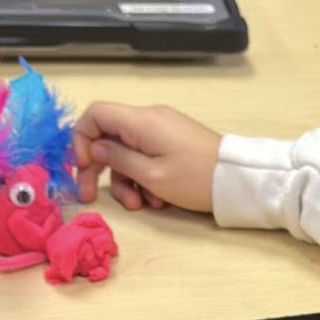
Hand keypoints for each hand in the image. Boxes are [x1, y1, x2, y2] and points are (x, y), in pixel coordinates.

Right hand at [72, 100, 221, 213]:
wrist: (238, 180)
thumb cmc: (196, 179)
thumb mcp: (151, 175)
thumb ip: (118, 159)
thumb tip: (94, 148)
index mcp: (141, 121)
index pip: (95, 114)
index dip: (81, 139)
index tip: (83, 167)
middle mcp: (150, 119)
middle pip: (108, 136)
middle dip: (98, 167)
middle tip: (90, 195)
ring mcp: (163, 129)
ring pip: (127, 151)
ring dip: (126, 180)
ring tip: (141, 205)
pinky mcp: (173, 141)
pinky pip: (146, 155)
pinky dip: (144, 177)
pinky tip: (157, 199)